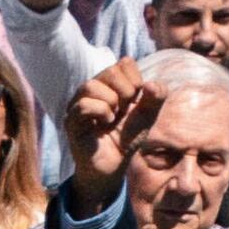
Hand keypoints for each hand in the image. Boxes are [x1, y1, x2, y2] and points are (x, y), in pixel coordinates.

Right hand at [64, 64, 148, 206]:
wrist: (114, 166)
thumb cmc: (127, 139)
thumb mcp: (147, 116)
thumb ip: (157, 97)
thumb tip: (151, 84)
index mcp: (110, 84)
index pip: (124, 63)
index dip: (135, 80)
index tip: (135, 101)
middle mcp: (92, 90)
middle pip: (110, 71)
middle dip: (125, 91)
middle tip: (124, 110)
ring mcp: (78, 104)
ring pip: (91, 86)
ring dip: (110, 102)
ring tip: (113, 118)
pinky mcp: (71, 121)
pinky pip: (84, 105)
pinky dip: (100, 113)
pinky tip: (105, 124)